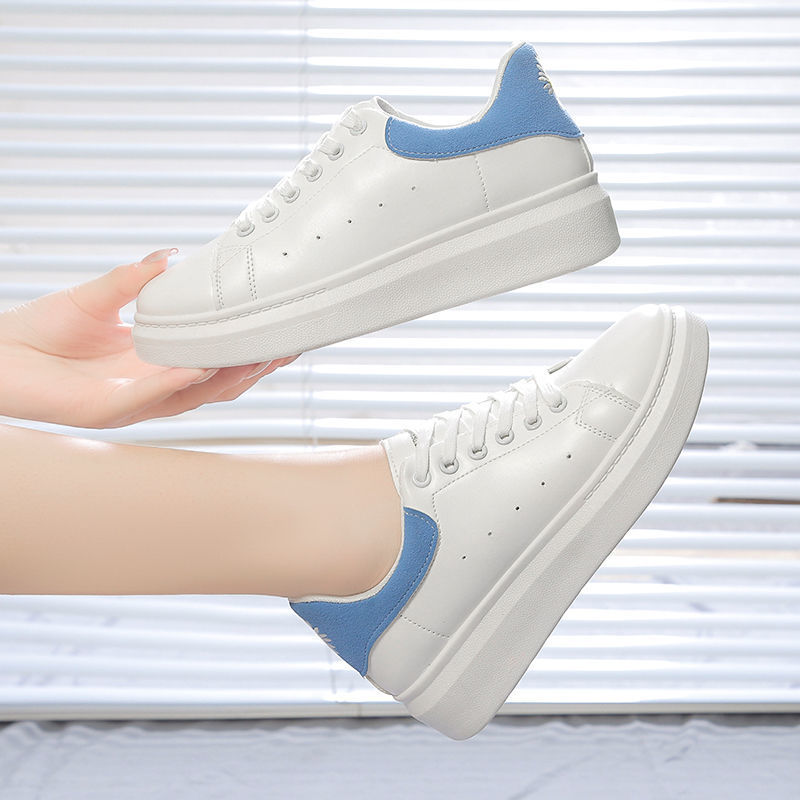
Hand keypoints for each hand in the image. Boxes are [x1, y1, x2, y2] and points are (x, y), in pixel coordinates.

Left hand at [0, 249, 298, 427]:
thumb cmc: (38, 330)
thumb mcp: (97, 296)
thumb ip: (135, 279)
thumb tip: (171, 254)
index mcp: (152, 363)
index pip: (211, 361)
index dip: (245, 351)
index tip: (276, 332)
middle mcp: (149, 387)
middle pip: (216, 385)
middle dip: (253, 369)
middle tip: (283, 347)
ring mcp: (131, 403)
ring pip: (193, 397)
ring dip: (228, 378)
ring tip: (258, 357)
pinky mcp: (106, 412)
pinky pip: (151, 397)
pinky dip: (177, 382)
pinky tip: (202, 367)